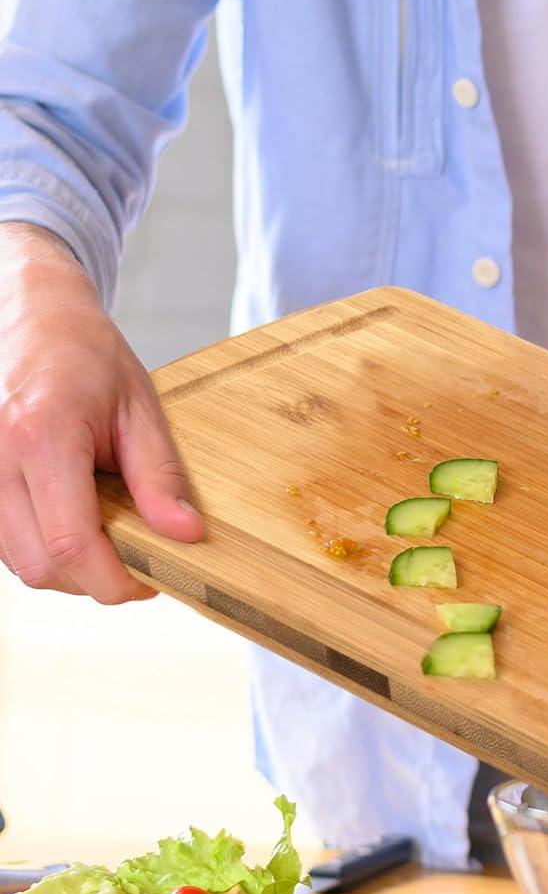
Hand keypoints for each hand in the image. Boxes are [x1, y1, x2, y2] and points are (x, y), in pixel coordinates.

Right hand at [0, 225, 203, 602]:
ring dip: (67, 564)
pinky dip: (43, 545)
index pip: (73, 543)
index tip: (152, 581)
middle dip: (94, 578)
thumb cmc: (86, 353)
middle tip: (139, 561)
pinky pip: (4, 540)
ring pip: (18, 561)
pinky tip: (74, 516)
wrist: (28, 312)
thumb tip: (183, 536)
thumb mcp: (141, 408)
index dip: (115, 580)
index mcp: (42, 435)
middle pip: (41, 565)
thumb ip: (159, 477)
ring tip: (108, 529)